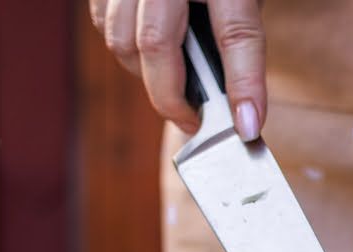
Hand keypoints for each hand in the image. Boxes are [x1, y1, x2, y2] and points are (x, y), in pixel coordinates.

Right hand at [89, 0, 265, 138]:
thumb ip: (237, 30)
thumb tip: (241, 105)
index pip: (236, 33)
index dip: (244, 85)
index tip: (247, 127)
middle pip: (156, 45)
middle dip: (172, 98)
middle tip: (194, 122)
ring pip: (122, 40)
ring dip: (145, 76)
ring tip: (173, 89)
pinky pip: (104, 24)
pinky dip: (125, 49)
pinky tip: (146, 54)